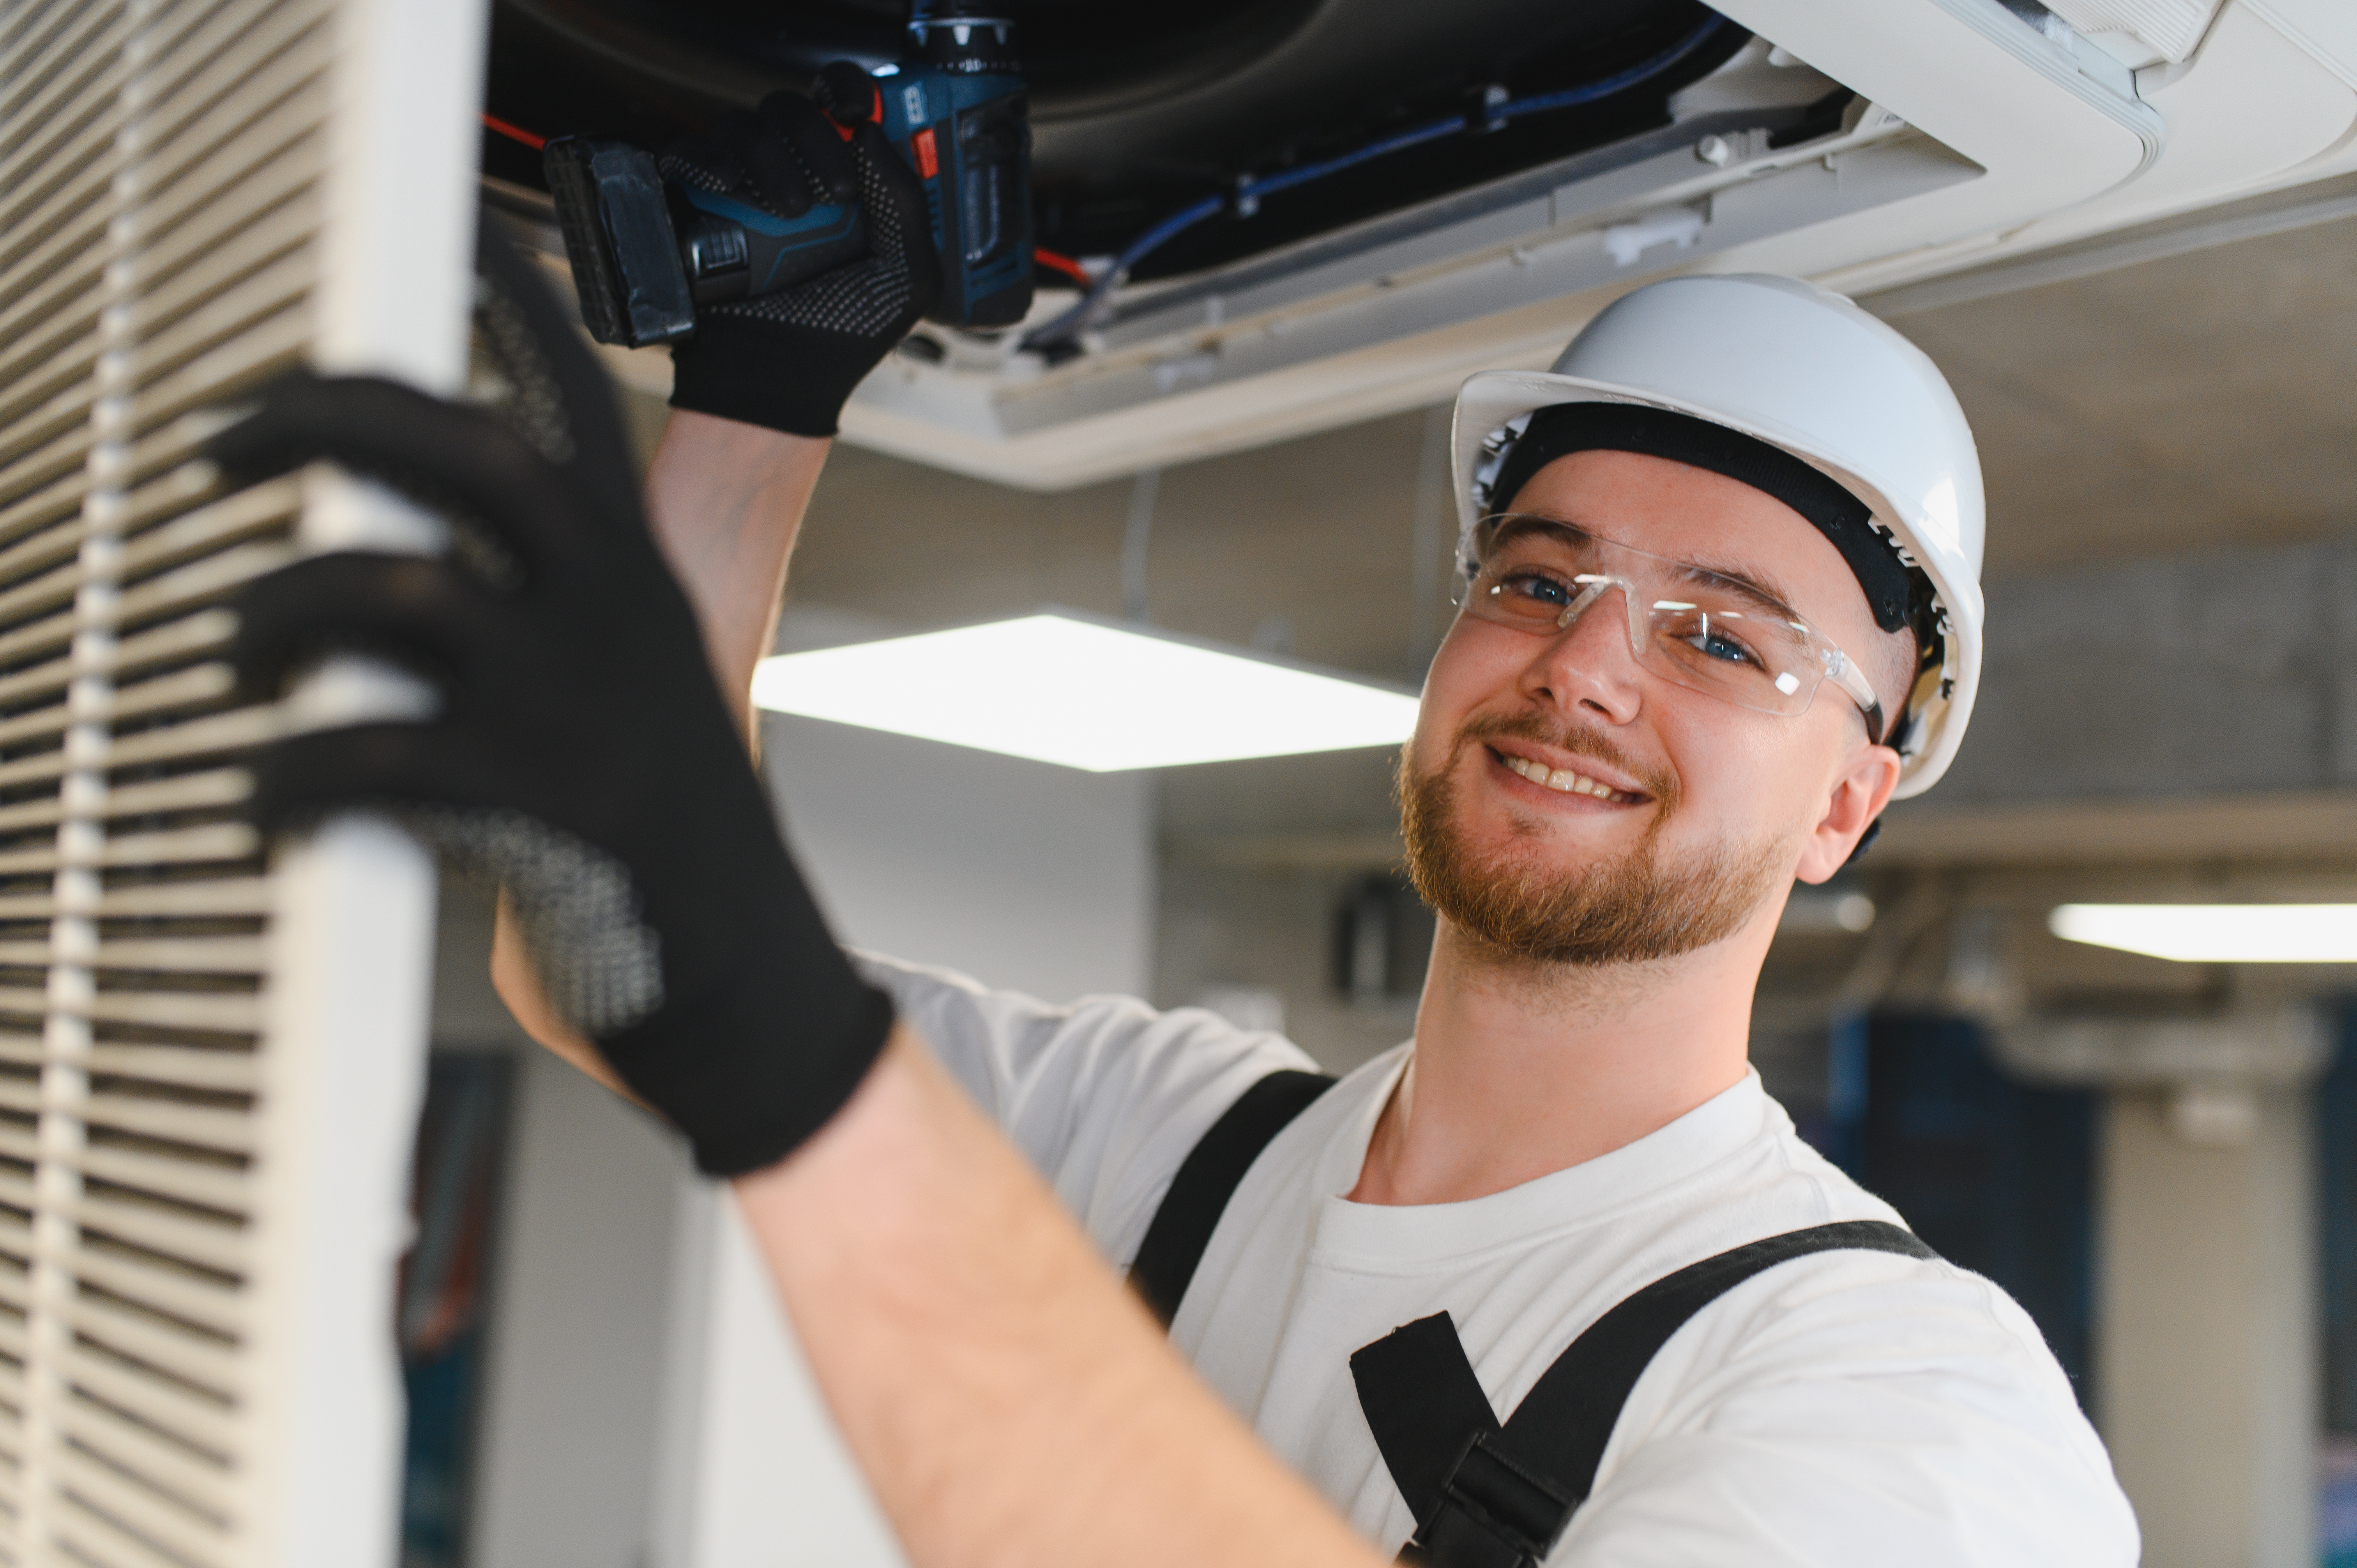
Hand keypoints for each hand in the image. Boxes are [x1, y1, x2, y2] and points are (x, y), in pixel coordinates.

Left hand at [214, 221, 892, 1176]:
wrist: (746, 990)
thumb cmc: (667, 851)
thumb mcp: (631, 696)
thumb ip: (546, 619)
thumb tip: (407, 566)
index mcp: (639, 578)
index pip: (573, 397)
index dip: (507, 302)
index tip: (447, 242)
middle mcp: (613, 612)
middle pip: (454, 446)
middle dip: (316, 417)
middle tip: (226, 444)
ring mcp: (574, 701)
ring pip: (381, 589)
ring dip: (268, 615)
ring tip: (233, 662)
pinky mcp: (527, 801)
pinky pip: (356, 754)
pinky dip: (280, 777)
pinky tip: (262, 805)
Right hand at [664, 65, 941, 437]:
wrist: (778, 379)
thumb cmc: (843, 334)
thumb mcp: (908, 274)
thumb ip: (906, 201)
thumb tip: (872, 131)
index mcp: (846, 187)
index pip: (839, 110)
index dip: (845, 92)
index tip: (853, 108)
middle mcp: (794, 178)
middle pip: (791, 109)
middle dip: (816, 137)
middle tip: (838, 190)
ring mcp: (742, 190)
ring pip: (744, 126)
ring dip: (771, 157)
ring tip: (792, 212)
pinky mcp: (695, 204)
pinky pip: (690, 152)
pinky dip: (709, 159)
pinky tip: (731, 187)